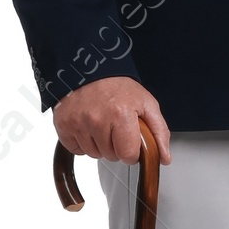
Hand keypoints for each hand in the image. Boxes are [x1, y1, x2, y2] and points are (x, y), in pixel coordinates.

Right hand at [53, 76, 171, 165]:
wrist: (89, 71)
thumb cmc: (118, 87)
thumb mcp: (146, 104)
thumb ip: (159, 132)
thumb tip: (164, 158)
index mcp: (121, 115)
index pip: (128, 155)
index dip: (132, 151)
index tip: (130, 141)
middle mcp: (97, 120)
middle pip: (110, 156)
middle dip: (116, 146)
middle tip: (116, 127)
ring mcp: (78, 123)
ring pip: (93, 154)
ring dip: (99, 145)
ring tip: (102, 125)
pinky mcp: (63, 125)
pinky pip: (76, 149)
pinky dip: (83, 142)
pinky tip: (88, 127)